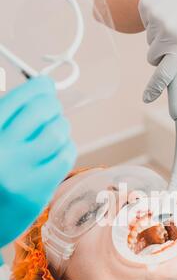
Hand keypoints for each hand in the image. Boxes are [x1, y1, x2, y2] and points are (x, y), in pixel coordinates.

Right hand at [0, 76, 76, 247]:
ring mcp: (20, 174)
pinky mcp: (37, 193)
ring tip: (54, 131)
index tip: (46, 86)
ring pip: (58, 132)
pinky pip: (65, 157)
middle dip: (52, 105)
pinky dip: (67, 147)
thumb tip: (40, 91)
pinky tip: (59, 149)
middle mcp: (1, 151)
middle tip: (52, 109)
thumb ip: (7, 118)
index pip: (19, 98)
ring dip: (61, 126)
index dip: (39, 87)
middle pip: (41, 110)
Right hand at [139, 0, 176, 102]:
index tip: (147, 98)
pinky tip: (167, 10)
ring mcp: (153, 17)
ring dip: (160, 37)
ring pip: (150, 42)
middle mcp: (166, 31)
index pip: (164, 73)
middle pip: (154, 58)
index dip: (155, 88)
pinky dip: (155, 22)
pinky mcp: (144, 5)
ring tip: (175, 20)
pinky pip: (145, 25)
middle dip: (164, 55)